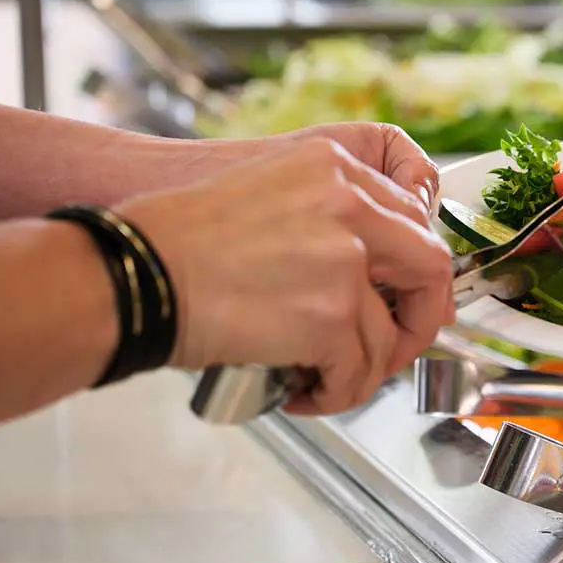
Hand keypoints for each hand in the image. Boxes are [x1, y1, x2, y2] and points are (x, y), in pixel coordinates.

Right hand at [119, 137, 454, 413]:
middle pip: (429, 267)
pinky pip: (359, 370)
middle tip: (392, 347)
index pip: (410, 217)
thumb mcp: (263, 196)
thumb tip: (365, 273)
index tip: (400, 299)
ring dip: (363, 369)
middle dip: (418, 318)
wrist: (132, 274)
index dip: (411, 270)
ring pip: (388, 334)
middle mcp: (350, 205)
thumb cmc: (172, 243)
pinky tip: (305, 394)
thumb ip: (324, 219)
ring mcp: (345, 262)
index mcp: (333, 168)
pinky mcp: (331, 316)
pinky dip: (338, 392)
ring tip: (323, 380)